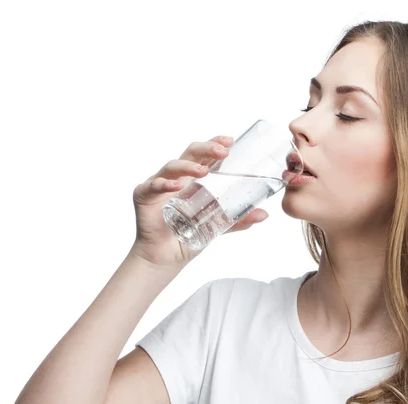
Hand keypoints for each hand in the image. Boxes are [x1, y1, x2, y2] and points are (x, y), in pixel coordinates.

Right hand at [130, 135, 268, 268]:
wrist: (165, 258)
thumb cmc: (188, 237)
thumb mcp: (217, 227)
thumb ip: (238, 220)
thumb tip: (264, 214)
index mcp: (193, 180)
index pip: (204, 155)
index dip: (215, 144)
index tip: (230, 140)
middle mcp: (176, 178)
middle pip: (190, 154)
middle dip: (207, 148)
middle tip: (223, 150)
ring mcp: (159, 185)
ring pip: (172, 166)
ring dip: (188, 166)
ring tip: (203, 171)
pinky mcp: (143, 195)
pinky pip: (153, 186)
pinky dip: (164, 184)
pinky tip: (175, 186)